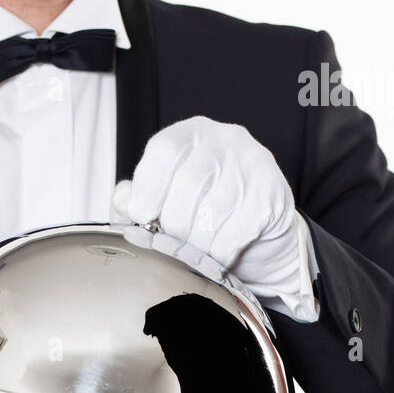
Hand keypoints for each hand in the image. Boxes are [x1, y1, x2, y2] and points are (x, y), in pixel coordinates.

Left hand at [112, 116, 317, 321]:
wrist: (259, 239)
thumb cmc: (204, 218)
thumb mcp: (165, 204)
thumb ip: (136, 201)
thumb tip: (122, 200)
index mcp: (192, 134)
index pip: (165, 149)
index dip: (148, 186)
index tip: (142, 217)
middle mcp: (225, 139)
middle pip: (188, 182)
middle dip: (173, 225)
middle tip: (171, 246)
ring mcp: (252, 164)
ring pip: (212, 210)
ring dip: (197, 244)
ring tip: (193, 256)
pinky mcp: (271, 194)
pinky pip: (236, 231)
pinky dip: (220, 253)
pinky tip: (217, 258)